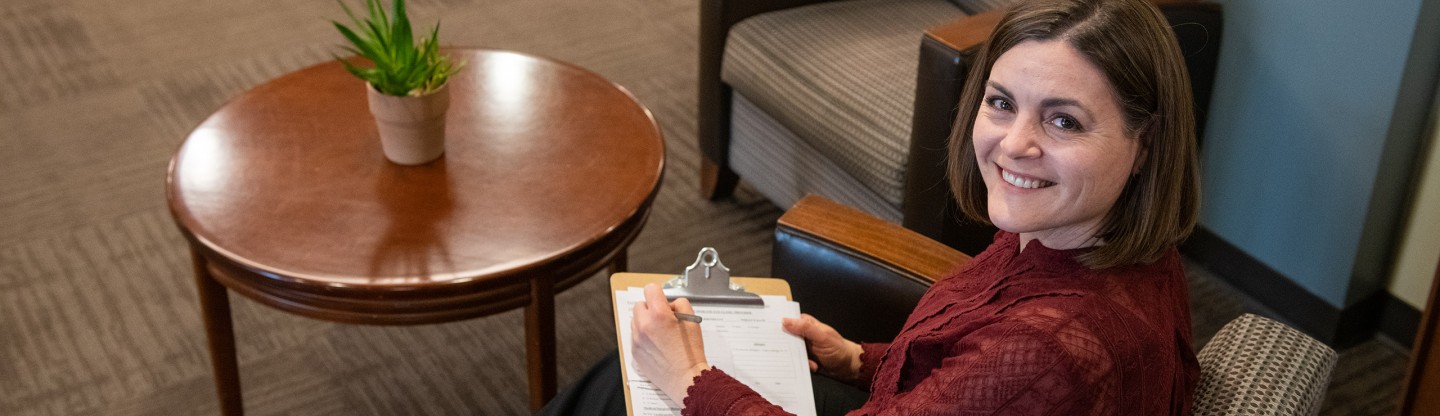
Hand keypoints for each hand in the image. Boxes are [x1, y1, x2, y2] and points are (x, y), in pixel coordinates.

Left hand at [631, 283, 709, 402]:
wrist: (685, 379)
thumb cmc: (690, 352)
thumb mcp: (692, 320)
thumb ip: (679, 304)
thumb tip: (669, 304)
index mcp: (659, 314)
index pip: (650, 289)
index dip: (659, 293)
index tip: (663, 300)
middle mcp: (644, 325)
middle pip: (640, 304)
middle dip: (651, 308)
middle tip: (663, 318)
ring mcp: (636, 339)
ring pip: (635, 320)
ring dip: (645, 322)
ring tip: (660, 333)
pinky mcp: (634, 351)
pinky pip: (634, 336)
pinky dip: (643, 336)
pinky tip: (656, 345)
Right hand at [783, 314, 862, 381]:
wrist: (848, 367)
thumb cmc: (838, 348)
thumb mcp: (822, 337)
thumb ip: (805, 328)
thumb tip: (785, 320)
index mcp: (806, 324)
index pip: (788, 321)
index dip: (779, 326)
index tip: (771, 333)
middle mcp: (803, 334)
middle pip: (786, 338)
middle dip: (788, 347)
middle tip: (795, 353)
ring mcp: (803, 347)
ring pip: (790, 352)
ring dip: (799, 359)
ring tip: (813, 362)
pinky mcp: (805, 358)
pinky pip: (796, 362)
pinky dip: (805, 365)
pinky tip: (815, 366)